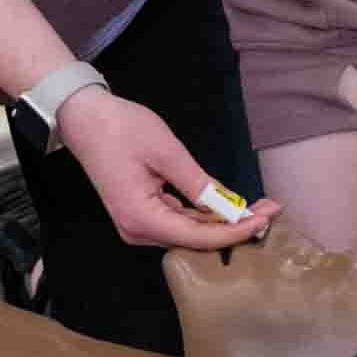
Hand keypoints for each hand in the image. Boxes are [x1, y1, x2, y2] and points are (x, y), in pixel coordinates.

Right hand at [56, 87, 279, 249]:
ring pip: (188, 231)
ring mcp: (137, 224)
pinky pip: (178, 220)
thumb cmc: (122, 129)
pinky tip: (229, 206)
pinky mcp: (140, 213)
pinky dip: (204, 214)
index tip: (265, 219)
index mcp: (141, 218)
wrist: (84, 118)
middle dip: (235, 227)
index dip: (235, 231)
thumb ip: (198, 183)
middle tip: (271, 210)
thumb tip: (228, 206)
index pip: (198, 237)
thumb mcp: (167, 152)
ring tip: (258, 207)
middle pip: (195, 239)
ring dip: (222, 221)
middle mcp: (138, 230)